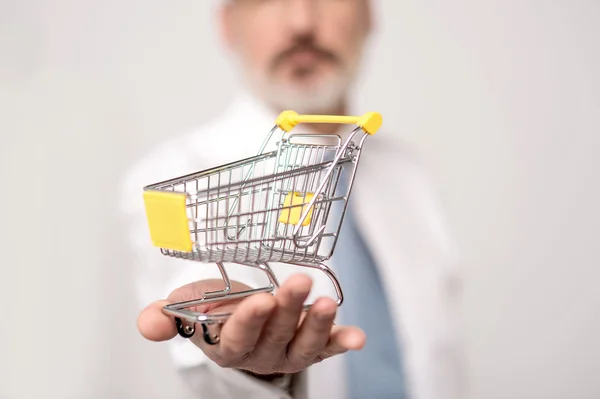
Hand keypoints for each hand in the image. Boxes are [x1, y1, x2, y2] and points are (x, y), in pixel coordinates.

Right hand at [137, 274, 365, 375]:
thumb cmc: (215, 308)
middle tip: (298, 283)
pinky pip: (328, 348)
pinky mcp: (311, 346)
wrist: (241, 318)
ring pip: (303, 344)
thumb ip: (168, 316)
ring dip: (317, 325)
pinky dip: (342, 341)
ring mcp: (288, 351)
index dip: (249, 321)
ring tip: (326, 304)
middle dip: (286, 310)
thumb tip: (148, 323)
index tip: (259, 300)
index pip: (237, 338)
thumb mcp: (188, 306)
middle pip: (274, 336)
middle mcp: (259, 354)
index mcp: (227, 345)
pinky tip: (357, 336)